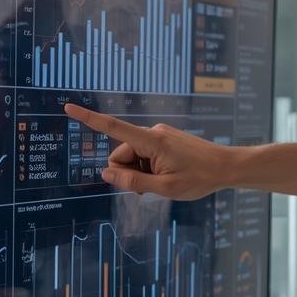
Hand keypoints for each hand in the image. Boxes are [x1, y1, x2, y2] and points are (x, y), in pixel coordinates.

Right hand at [64, 104, 234, 198]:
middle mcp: (153, 133)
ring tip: (163, 183)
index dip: (89, 119)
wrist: (228, 167)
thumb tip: (107, 174)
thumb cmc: (200, 178)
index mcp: (151, 141)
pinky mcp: (165, 140)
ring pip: (133, 157)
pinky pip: (145, 155)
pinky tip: (166, 176)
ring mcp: (160, 135)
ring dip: (140, 172)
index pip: (113, 128)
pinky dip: (148, 168)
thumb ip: (133, 182)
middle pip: (121, 154)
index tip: (68, 108)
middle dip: (128, 172)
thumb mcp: (165, 188)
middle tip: (149, 188)